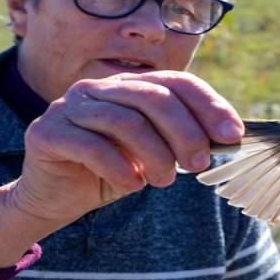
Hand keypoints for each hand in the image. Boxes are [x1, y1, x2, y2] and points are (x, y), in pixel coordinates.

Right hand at [16, 71, 242, 220]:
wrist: (56, 198)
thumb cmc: (112, 171)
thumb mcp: (154, 153)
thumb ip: (182, 139)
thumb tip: (230, 137)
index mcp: (128, 85)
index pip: (177, 82)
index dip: (209, 106)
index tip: (232, 135)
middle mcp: (98, 88)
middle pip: (154, 97)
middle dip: (185, 133)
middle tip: (198, 165)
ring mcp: (69, 107)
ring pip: (126, 121)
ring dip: (155, 156)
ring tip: (163, 180)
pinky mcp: (47, 132)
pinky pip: (92, 146)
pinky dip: (120, 169)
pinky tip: (132, 185)